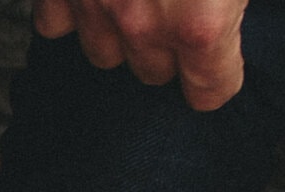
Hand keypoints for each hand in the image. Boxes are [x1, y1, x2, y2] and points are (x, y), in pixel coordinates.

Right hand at [30, 0, 284, 110]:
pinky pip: (57, 23)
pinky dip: (78, 12)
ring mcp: (93, 3)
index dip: (222, 78)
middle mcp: (142, 22)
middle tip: (192, 19)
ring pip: (105, 53)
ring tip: (145, 6)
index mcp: (202, 22)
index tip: (226, 67)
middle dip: (174, 54)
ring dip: (126, 36)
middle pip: (155, 74)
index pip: (208, 90)